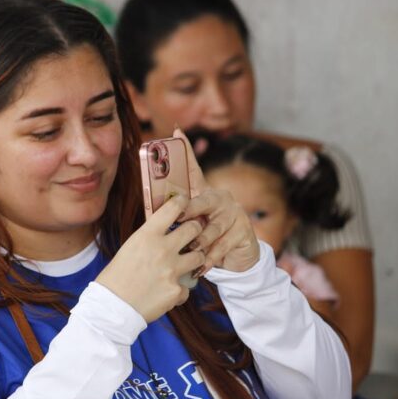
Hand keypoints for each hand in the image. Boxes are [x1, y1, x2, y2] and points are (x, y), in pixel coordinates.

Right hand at [96, 195, 205, 322]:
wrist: (111, 309)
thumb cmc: (115, 278)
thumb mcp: (129, 249)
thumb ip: (148, 240)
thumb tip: (163, 233)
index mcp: (147, 235)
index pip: (173, 208)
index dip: (182, 202)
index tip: (184, 203)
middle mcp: (163, 249)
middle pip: (194, 229)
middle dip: (195, 230)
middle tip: (192, 234)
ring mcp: (172, 270)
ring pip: (199, 256)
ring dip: (194, 259)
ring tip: (185, 264)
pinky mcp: (176, 290)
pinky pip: (187, 287)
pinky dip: (178, 290)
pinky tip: (165, 293)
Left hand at [173, 128, 260, 272]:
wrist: (236, 260)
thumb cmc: (206, 240)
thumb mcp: (192, 227)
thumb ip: (178, 219)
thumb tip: (154, 215)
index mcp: (204, 193)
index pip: (194, 170)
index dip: (185, 151)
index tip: (175, 132)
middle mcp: (220, 198)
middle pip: (202, 200)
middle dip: (188, 212)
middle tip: (178, 219)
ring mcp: (234, 213)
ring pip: (210, 228)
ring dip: (198, 242)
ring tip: (189, 251)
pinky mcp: (243, 231)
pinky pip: (221, 245)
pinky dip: (209, 259)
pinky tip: (201, 267)